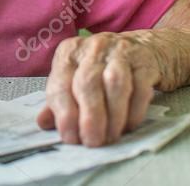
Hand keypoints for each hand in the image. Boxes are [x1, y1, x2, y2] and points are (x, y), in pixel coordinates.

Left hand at [37, 33, 161, 145]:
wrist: (146, 48)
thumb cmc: (104, 67)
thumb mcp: (77, 77)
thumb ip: (61, 99)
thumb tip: (43, 123)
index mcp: (69, 52)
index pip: (60, 84)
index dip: (64, 115)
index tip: (70, 138)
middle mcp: (92, 48)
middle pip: (87, 84)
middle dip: (89, 117)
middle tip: (92, 141)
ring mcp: (120, 52)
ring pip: (114, 85)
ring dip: (112, 116)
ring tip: (110, 137)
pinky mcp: (145, 61)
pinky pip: (139, 89)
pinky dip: (134, 112)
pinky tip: (129, 126)